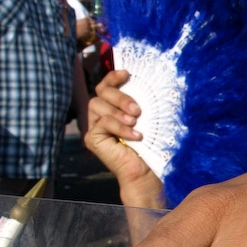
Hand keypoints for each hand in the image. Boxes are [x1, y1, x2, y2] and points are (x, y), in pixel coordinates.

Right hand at [84, 69, 164, 207]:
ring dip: (119, 111)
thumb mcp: (149, 119)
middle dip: (120, 97)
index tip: (127, 73)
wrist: (147, 173)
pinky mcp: (93, 139)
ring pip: (97, 105)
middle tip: (138, 110)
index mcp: (113, 108)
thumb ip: (141, 103)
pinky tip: (135, 136)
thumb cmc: (153, 146)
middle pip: (101, 94)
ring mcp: (95, 127)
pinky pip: (102, 124)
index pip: (105, 87)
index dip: (113, 77)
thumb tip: (150, 83)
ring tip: (136, 122)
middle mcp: (100, 115)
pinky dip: (119, 127)